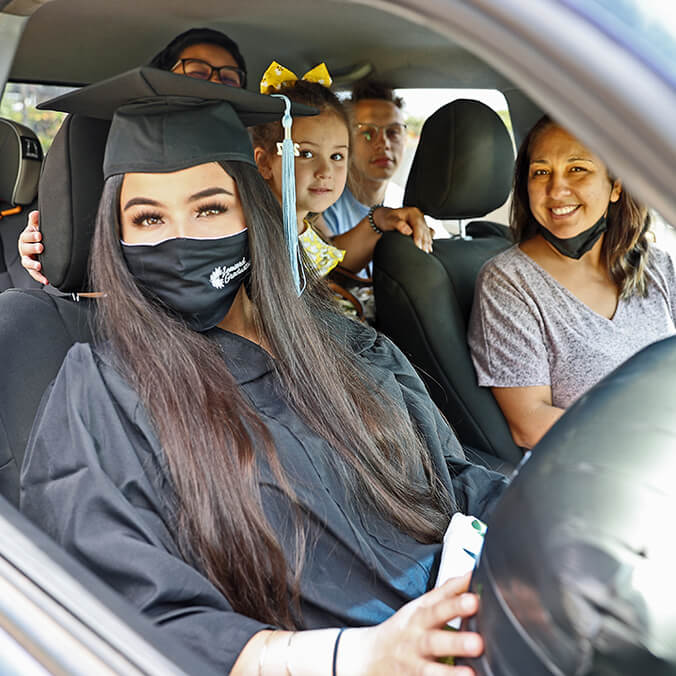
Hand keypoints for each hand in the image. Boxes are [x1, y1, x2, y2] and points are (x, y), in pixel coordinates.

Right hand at [18, 210, 48, 284]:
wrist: (39, 248)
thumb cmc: (37, 238)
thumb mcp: (36, 228)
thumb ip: (35, 221)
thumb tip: (36, 213)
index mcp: (25, 239)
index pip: (25, 236)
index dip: (31, 236)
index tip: (39, 234)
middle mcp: (24, 250)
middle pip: (25, 249)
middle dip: (33, 248)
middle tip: (41, 247)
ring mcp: (28, 260)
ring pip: (27, 262)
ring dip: (33, 264)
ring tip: (39, 266)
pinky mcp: (33, 270)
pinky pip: (35, 274)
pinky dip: (40, 277)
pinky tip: (46, 280)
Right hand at [342, 574, 481, 674]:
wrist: (368, 655)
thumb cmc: (403, 628)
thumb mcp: (420, 605)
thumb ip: (447, 592)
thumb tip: (471, 574)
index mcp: (419, 616)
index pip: (438, 606)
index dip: (456, 603)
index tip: (475, 600)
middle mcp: (415, 639)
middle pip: (434, 640)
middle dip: (455, 641)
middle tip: (477, 642)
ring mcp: (412, 663)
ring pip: (429, 670)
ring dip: (448, 673)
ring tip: (469, 674)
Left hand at [373, 206, 433, 252]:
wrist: (386, 218)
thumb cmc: (387, 220)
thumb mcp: (390, 220)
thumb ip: (398, 224)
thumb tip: (408, 231)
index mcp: (413, 212)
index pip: (418, 225)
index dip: (418, 236)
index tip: (418, 246)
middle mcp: (419, 216)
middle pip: (424, 230)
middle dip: (424, 242)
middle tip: (423, 253)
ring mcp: (422, 222)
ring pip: (427, 233)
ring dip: (427, 244)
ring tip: (426, 254)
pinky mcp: (422, 228)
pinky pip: (428, 235)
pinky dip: (428, 242)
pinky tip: (429, 250)